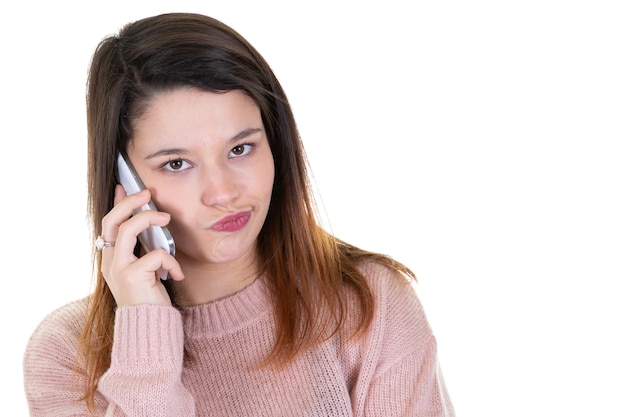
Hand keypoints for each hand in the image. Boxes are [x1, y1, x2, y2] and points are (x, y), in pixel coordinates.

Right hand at [99, 185, 184, 306]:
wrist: (149, 329)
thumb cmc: (150, 300)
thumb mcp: (145, 271)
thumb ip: (144, 250)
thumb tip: (152, 226)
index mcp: (112, 259)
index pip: (108, 224)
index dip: (117, 204)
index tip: (124, 187)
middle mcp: (110, 263)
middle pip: (111, 221)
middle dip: (129, 202)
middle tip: (147, 193)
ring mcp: (118, 269)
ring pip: (127, 230)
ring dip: (148, 219)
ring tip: (166, 219)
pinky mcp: (132, 277)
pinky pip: (155, 255)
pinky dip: (170, 262)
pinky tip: (176, 275)